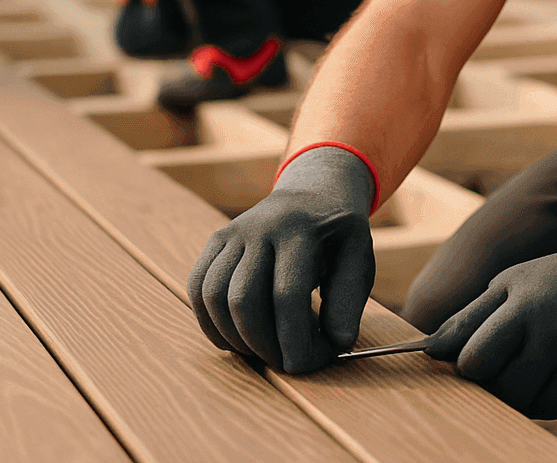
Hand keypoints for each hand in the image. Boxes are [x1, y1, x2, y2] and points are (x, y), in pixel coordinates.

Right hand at [188, 146, 375, 372]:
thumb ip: (349, 300)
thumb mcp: (358, 258)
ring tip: (262, 352)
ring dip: (235, 337)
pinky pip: (198, 288)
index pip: (288, 295)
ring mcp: (232, 233)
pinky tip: (235, 338)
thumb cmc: (337, 234)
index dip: (295, 340)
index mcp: (300, 230)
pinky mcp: (215, 242)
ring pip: (213, 296)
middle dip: (263, 345)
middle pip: (244, 300)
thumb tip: (337, 342)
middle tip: (285, 362)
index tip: (307, 364)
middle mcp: (260, 227)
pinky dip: (210, 322)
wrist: (313, 194)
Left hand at [424, 216, 556, 418]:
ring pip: (536, 405)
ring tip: (539, 363)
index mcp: (525, 306)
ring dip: (530, 393)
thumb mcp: (511, 284)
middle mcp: (556, 334)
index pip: (476, 360)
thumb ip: (468, 319)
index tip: (480, 356)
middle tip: (512, 362)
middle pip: (506, 390)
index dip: (472, 364)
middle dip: (501, 382)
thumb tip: (428, 351)